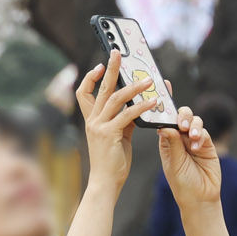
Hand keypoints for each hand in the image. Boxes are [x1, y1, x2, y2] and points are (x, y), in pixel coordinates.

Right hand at [75, 52, 158, 193]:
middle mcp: (92, 120)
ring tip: (148, 79)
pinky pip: (127, 115)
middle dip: (111, 69)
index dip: (91, 77)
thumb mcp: (117, 136)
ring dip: (133, 87)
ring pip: (115, 98)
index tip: (101, 65)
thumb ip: (124, 120)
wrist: (105, 183)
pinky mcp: (109, 134)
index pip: (84, 92)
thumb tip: (136, 106)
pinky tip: (153, 101)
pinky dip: (141, 106)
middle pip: (100, 88)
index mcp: (92, 120)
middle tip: (118, 52)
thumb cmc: (112, 161)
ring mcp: (99, 126)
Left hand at [159, 106, 221, 205]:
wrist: (200, 198)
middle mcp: (181, 139)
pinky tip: (197, 148)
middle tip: (182, 124)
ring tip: (192, 136)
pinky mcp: (207, 145)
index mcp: (167, 142)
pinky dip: (201, 137)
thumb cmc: (182, 184)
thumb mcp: (174, 163)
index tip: (166, 112)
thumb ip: (172, 144)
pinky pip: (204, 133)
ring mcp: (194, 140)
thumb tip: (164, 126)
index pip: (166, 122)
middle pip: (182, 117)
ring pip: (195, 121)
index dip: (166, 115)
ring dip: (193, 125)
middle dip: (182, 116)